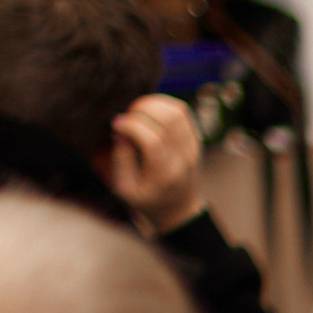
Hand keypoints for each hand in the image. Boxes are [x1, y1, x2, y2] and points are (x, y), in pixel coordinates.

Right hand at [105, 94, 205, 233]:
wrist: (179, 208)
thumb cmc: (148, 199)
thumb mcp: (125, 188)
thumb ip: (121, 159)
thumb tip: (120, 129)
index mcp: (166, 174)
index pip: (152, 140)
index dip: (131, 125)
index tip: (116, 124)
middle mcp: (184, 159)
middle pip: (168, 120)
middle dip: (140, 111)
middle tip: (126, 117)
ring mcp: (193, 147)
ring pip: (177, 112)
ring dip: (152, 104)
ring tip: (136, 112)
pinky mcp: (195, 138)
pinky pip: (183, 112)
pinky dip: (163, 104)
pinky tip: (148, 111)